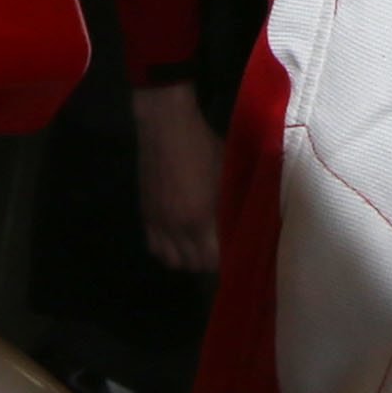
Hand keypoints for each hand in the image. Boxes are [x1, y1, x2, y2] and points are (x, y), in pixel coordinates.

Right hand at [132, 79, 222, 273]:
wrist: (166, 128)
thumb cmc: (203, 145)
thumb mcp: (227, 172)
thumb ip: (233, 201)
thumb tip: (245, 220)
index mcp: (201, 217)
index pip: (213, 260)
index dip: (225, 262)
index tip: (235, 255)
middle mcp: (178, 227)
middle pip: (193, 265)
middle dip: (208, 264)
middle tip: (219, 252)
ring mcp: (159, 222)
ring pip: (171, 261)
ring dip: (186, 259)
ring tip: (197, 248)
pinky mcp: (146, 215)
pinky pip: (154, 247)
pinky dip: (166, 249)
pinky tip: (177, 239)